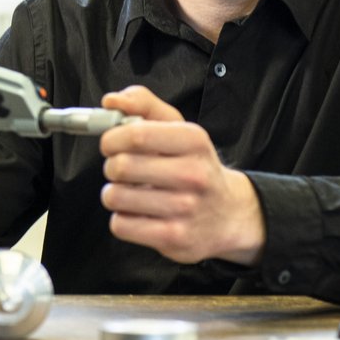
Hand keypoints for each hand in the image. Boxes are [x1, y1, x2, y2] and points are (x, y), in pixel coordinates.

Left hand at [98, 85, 264, 265]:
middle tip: (121, 169)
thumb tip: (111, 101)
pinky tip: (137, 213)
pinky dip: (122, 219)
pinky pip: (121, 225)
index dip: (112, 138)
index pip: (136, 134)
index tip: (111, 143)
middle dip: (111, 166)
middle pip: (121, 166)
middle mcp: (193, 175)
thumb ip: (142, 104)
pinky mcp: (174, 238)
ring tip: (130, 191)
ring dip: (113, 193)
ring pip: (116, 197)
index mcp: (193, 141)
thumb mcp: (177, 127)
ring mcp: (185, 209)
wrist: (228, 214)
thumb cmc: (193, 166)